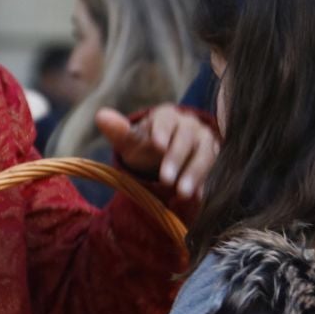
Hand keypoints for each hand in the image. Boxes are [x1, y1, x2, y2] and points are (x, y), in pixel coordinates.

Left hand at [97, 104, 217, 200]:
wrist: (166, 157)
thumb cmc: (145, 147)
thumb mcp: (130, 141)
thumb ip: (118, 131)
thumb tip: (100, 116)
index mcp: (167, 116)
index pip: (166, 120)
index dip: (162, 131)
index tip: (156, 145)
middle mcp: (190, 125)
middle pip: (186, 139)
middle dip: (176, 159)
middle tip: (166, 180)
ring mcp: (205, 141)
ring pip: (204, 154)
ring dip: (194, 174)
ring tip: (183, 194)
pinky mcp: (214, 158)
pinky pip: (213, 169)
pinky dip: (206, 183)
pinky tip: (198, 197)